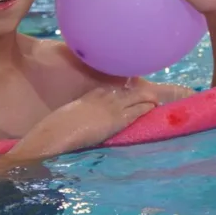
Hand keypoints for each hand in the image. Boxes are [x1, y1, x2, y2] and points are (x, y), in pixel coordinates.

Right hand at [10, 85, 157, 161]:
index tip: (138, 82)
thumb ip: (84, 111)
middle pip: (130, 88)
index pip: (117, 83)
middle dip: (143, 90)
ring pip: (138, 97)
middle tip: (154, 92)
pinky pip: (137, 111)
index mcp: (94, 93)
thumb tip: (86, 118)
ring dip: (149, 98)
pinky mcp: (117, 119)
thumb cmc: (59, 127)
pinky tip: (154, 107)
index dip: (129, 84)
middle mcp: (106, 95)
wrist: (57, 132)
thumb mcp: (73, 113)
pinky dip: (147, 108)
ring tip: (159, 100)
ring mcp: (112, 106)